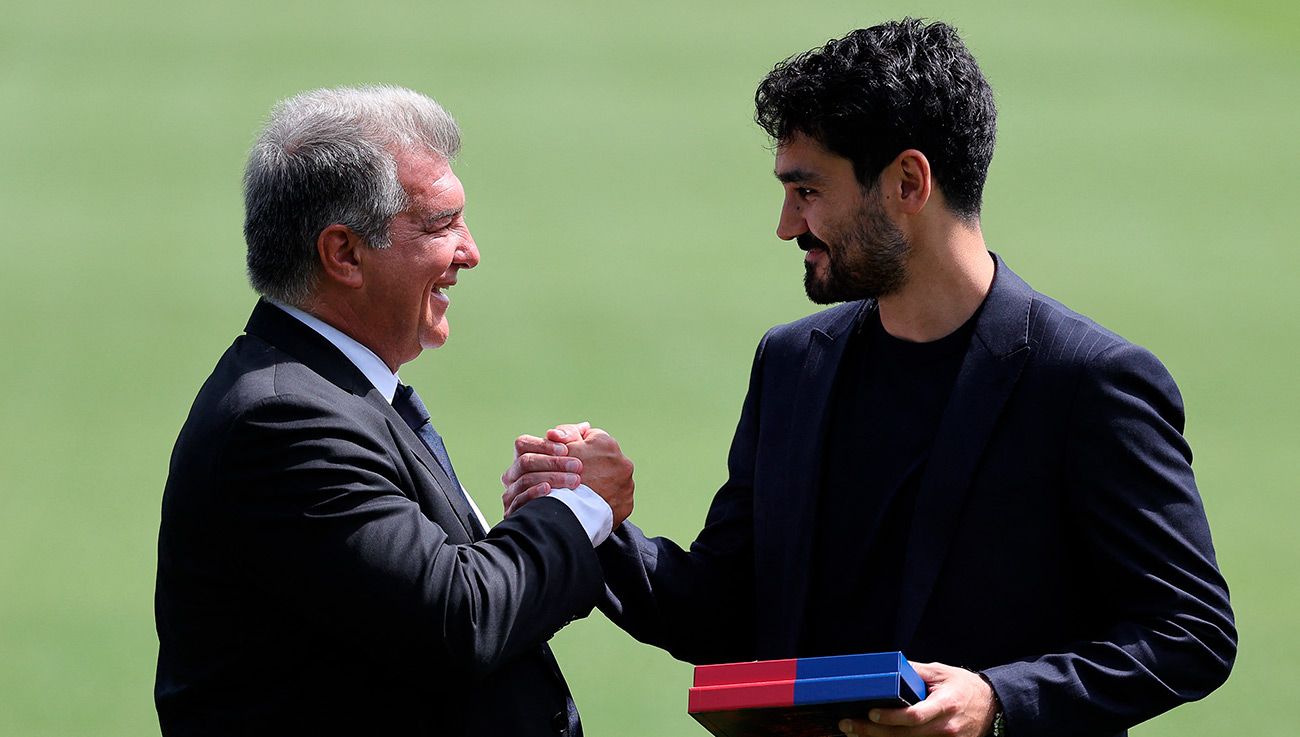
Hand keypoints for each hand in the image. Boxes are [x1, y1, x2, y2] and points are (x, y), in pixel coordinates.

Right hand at [500, 432, 582, 516]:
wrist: (572, 509)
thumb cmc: (571, 474)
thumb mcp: (574, 450)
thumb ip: (570, 435)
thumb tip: (565, 431)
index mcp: (521, 457)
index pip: (523, 444)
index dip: (543, 445)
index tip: (566, 449)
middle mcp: (512, 474)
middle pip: (525, 462)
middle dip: (553, 463)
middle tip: (577, 466)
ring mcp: (511, 492)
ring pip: (525, 480)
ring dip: (552, 478)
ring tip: (574, 480)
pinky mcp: (512, 511)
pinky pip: (519, 500)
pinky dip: (534, 494)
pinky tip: (549, 490)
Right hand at [558, 427, 633, 527]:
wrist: (570, 513)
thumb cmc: (562, 477)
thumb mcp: (561, 448)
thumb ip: (570, 434)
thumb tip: (584, 427)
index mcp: (607, 443)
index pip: (593, 438)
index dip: (580, 448)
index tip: (573, 459)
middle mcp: (623, 462)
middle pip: (606, 460)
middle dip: (595, 467)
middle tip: (578, 478)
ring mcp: (627, 484)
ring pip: (613, 480)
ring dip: (602, 484)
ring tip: (586, 493)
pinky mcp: (627, 503)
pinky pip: (616, 499)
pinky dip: (607, 500)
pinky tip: (593, 503)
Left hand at [838, 662, 994, 736]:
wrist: (991, 706)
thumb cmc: (963, 686)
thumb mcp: (940, 672)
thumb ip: (914, 672)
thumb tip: (888, 668)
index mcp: (945, 706)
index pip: (915, 716)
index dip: (891, 717)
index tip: (870, 711)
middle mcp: (945, 728)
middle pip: (905, 736)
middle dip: (873, 732)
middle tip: (848, 725)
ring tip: (854, 732)